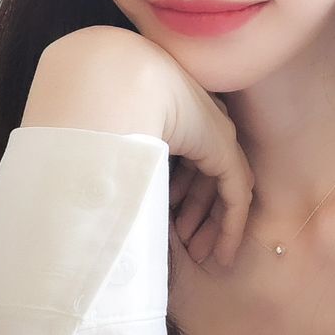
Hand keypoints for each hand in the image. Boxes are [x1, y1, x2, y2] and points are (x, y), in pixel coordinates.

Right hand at [22, 25, 254, 267]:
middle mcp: (201, 124)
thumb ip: (121, 159)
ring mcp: (216, 136)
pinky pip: (236, 197)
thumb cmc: (98, 104)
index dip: (182, 199)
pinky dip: (231, 228)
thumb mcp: (114, 138)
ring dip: (210, 228)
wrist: (114, 78)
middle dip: (198, 217)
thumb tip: (101, 194)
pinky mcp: (224, 151)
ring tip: (195, 255)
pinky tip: (222, 255)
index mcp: (175, 116)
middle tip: (189, 249)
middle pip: (206, 180)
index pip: (188, 164)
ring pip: (223, 192)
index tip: (173, 229)